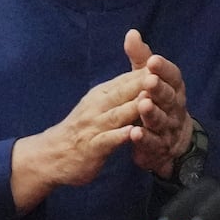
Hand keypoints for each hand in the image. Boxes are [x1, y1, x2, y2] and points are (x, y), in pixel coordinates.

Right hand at [10, 60, 153, 211]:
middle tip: (164, 76)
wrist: (52, 154)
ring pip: (118, 114)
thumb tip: (143, 73)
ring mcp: (94, 126)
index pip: (128, 79)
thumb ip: (121, 90)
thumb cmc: (82, 128)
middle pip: (125, 92)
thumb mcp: (100, 103)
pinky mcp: (93, 147)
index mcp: (103, 93)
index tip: (167, 64)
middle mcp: (98, 105)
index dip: (148, 72)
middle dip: (144, 84)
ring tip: (151, 100)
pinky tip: (134, 132)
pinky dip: (120, 135)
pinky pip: (108, 139)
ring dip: (135, 107)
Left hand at [122, 29, 193, 177]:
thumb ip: (140, 58)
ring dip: (153, 113)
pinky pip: (153, 143)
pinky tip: (134, 133)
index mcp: (175, 89)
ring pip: (161, 120)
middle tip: (149, 81)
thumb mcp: (149, 79)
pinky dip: (145, 139)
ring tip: (143, 104)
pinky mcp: (159, 148)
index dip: (164, 69)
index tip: (153, 60)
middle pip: (169, 98)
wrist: (170, 142)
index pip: (173, 76)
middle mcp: (175, 108)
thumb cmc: (158, 103)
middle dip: (160, 89)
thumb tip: (131, 32)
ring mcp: (168, 129)